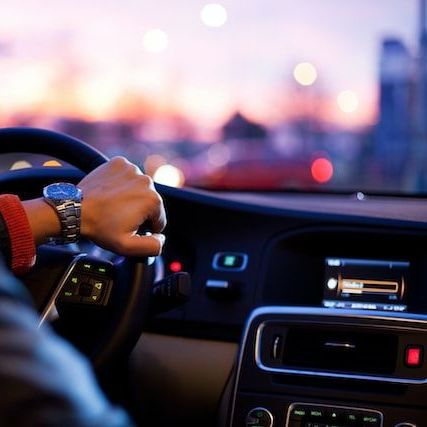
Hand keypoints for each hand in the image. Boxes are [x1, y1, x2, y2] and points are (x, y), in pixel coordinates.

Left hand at [24, 157, 165, 256]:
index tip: (129, 227)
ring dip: (132, 197)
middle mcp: (146, 181)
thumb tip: (162, 238)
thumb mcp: (127, 246)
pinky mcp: (119, 163)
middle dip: (139, 211)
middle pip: (150, 202)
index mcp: (152, 200)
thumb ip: (152, 246)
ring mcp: (132, 169)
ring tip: (114, 205)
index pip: (159, 219)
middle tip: (119, 217)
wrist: (75, 209)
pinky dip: (123, 183)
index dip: (146, 227)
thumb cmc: (100, 227)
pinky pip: (128, 175)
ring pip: (140, 188)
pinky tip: (112, 193)